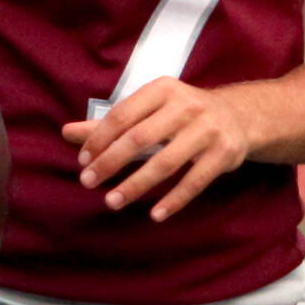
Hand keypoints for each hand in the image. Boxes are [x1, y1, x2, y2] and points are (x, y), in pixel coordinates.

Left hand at [59, 79, 252, 222]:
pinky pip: (195, 181)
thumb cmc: (182, 114)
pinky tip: (155, 215)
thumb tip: (66, 133)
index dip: (100, 138)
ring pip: (166, 162)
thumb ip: (110, 124)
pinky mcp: (224, 153)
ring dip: (136, 185)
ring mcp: (208, 129)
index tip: (83, 161)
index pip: (123, 114)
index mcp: (163, 89)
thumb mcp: (150, 110)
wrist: (238, 116)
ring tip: (112, 201)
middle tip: (88, 182)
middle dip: (111, 162)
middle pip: (141, 137)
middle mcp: (187, 105)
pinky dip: (174, 200)